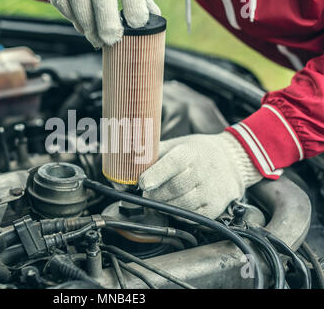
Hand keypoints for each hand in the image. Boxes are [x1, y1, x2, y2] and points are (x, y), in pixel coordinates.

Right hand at [46, 0, 160, 47]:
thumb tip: (155, 22)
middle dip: (106, 23)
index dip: (134, 8)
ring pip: (78, 3)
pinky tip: (81, 23)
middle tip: (111, 40)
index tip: (137, 24)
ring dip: (88, 27)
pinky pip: (62, 4)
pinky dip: (72, 18)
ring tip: (96, 38)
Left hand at [138, 132, 262, 218]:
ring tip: (158, 200)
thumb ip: (154, 152)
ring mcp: (211, 191)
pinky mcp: (215, 207)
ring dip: (165, 205)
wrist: (233, 161)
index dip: (156, 174)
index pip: (173, 164)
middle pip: (174, 188)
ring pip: (182, 205)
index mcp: (190, 153)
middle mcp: (203, 172)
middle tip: (145, 194)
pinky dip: (178, 213)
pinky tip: (174, 205)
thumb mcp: (177, 144)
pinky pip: (191, 216)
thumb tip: (128, 160)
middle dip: (155, 194)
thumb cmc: (199, 152)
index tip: (142, 183)